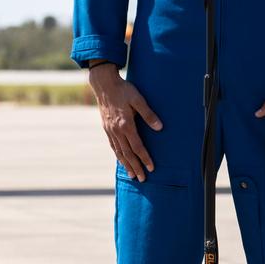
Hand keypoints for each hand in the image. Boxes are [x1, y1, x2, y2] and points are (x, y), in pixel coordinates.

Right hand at [88, 62, 161, 181]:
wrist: (104, 84)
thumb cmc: (123, 90)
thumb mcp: (138, 99)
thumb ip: (148, 114)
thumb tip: (160, 128)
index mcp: (125, 124)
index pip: (137, 146)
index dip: (145, 158)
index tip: (151, 168)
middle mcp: (116, 130)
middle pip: (127, 153)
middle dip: (136, 167)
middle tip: (142, 179)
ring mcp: (110, 130)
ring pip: (119, 152)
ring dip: (126, 164)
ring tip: (132, 175)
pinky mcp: (106, 128)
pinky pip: (113, 146)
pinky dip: (118, 155)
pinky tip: (121, 160)